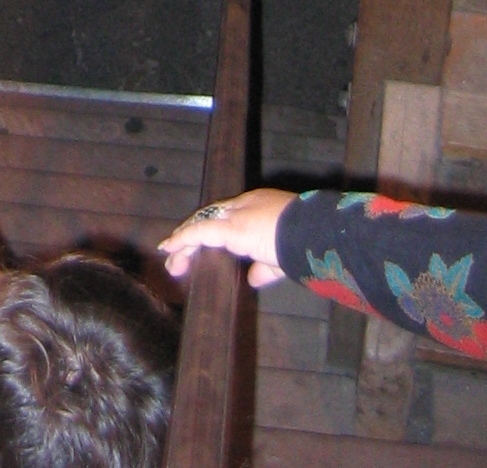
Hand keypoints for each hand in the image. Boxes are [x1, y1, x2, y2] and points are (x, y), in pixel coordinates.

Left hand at [159, 189, 294, 288]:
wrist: (316, 234)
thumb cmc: (306, 244)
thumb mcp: (282, 257)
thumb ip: (266, 267)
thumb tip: (253, 279)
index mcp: (257, 207)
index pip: (226, 217)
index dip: (209, 231)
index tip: (198, 245)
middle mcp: (243, 206)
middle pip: (208, 219)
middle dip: (191, 236)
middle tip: (176, 255)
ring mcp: (236, 215)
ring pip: (200, 225)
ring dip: (183, 243)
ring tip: (171, 260)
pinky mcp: (231, 228)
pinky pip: (200, 233)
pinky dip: (183, 241)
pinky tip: (170, 249)